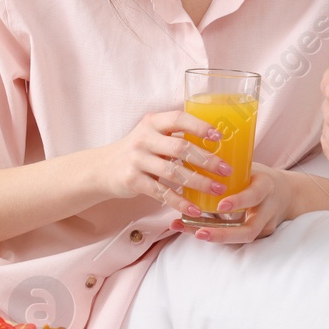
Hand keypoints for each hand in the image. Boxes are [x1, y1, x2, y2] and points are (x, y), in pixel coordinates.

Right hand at [93, 110, 233, 218]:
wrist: (102, 168)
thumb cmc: (138, 151)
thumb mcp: (151, 135)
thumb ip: (175, 135)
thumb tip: (215, 143)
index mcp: (152, 123)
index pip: (179, 118)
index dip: (200, 126)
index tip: (218, 137)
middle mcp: (143, 138)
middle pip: (180, 147)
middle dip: (206, 159)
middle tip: (226, 170)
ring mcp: (137, 160)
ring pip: (174, 172)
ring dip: (199, 182)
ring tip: (217, 189)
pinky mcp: (133, 181)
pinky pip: (162, 193)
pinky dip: (180, 202)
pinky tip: (195, 209)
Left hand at [170, 163, 294, 243]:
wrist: (289, 195)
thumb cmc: (262, 178)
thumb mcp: (252, 169)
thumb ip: (231, 170)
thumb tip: (194, 161)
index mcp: (266, 187)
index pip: (254, 196)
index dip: (238, 201)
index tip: (220, 206)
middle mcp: (267, 210)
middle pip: (249, 230)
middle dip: (223, 234)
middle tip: (200, 232)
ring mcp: (265, 227)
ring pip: (242, 239)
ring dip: (216, 238)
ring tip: (193, 233)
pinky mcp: (259, 236)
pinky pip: (238, 238)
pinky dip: (217, 236)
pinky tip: (194, 231)